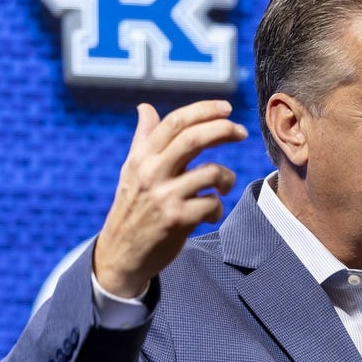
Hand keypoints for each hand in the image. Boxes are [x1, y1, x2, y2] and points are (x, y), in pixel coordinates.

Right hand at [93, 101, 247, 297]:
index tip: (226, 108)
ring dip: (227, 178)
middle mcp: (151, 172)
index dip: (204, 110)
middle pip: (193, 139)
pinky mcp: (177, 220)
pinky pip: (212, 204)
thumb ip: (143, 139)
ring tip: (224, 186)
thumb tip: (145, 108)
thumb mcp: (132, 171)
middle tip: (241, 132)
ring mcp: (164, 196)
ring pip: (211, 172)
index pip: (175, 122)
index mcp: (142, 157)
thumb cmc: (132, 207)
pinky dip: (217, 208)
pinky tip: (210, 213)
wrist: (121, 254)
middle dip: (223, 130)